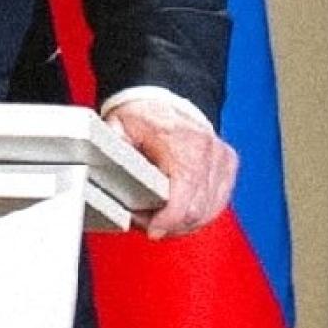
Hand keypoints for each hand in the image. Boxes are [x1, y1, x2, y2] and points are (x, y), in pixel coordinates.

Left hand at [105, 95, 238, 238]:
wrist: (166, 98)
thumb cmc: (144, 113)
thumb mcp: (119, 128)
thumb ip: (112, 152)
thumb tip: (100, 170)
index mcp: (185, 145)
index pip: (184, 199)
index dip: (167, 221)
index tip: (152, 230)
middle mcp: (210, 154)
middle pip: (196, 212)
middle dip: (170, 225)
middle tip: (146, 222)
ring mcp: (222, 161)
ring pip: (208, 212)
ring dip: (184, 223)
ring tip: (160, 217)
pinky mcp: (228, 167)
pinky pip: (217, 204)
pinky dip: (199, 213)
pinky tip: (180, 212)